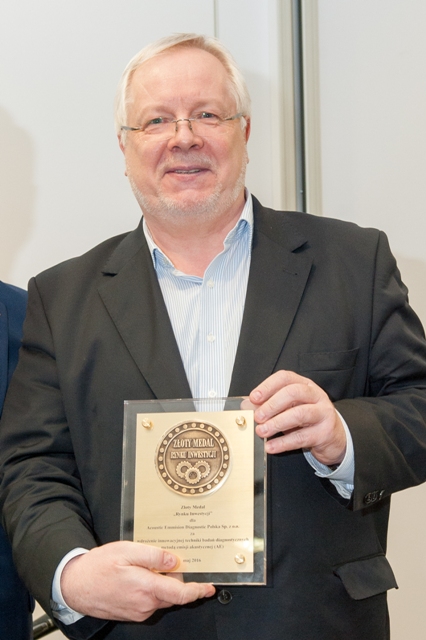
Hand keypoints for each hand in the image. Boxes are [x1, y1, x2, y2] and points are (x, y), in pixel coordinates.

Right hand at [60, 541, 214, 621]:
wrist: (74, 585)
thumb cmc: (98, 567)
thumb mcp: (127, 551)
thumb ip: (153, 556)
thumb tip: (174, 560)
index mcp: (146, 588)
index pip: (181, 593)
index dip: (198, 591)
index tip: (209, 587)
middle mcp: (145, 604)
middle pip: (173, 594)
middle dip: (178, 579)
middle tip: (174, 561)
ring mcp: (138, 611)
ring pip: (161, 597)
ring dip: (163, 583)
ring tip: (149, 565)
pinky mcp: (132, 613)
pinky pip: (150, 600)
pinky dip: (152, 588)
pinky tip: (141, 575)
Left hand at [242, 370, 346, 465]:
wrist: (333, 438)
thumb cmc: (307, 420)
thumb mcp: (288, 408)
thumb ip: (267, 405)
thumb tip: (246, 406)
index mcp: (305, 385)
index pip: (285, 378)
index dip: (268, 386)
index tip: (254, 398)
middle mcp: (316, 395)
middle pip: (293, 393)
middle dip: (271, 405)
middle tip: (257, 417)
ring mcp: (323, 413)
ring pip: (299, 414)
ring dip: (276, 423)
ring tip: (261, 431)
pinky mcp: (325, 433)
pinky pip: (302, 437)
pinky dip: (283, 443)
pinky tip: (271, 447)